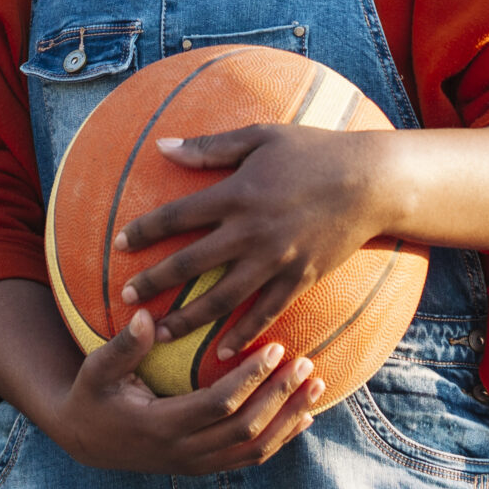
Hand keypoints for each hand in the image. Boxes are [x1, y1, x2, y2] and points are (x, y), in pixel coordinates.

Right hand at [45, 306, 326, 473]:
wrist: (86, 441)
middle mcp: (181, 452)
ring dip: (289, 419)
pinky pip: (249, 458)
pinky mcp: (203, 467)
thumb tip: (147, 316)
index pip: (217, 404)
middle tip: (306, 363)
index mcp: (159, 426)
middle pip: (244, 428)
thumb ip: (122, 347)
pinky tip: (304, 417)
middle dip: (280, 396)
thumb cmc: (92, 396)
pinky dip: (280, 439)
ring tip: (317, 386)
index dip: (250, 379)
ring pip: (253, 448)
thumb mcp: (96, 370)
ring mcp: (195, 464)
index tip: (275, 348)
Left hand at [117, 125, 400, 357]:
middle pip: (191, 263)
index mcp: (238, 193)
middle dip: (155, 282)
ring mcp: (276, 259)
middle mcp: (251, 231)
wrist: (370, 182)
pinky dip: (242, 334)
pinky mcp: (298, 278)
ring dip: (188, 318)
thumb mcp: (260, 137)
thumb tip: (162, 147)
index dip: (145, 231)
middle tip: (125, 297)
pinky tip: (221, 352)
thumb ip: (210, 147)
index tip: (118, 243)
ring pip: (222, 297)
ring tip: (160, 333)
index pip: (178, 215)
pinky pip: (264, 312)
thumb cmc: (314, 150)